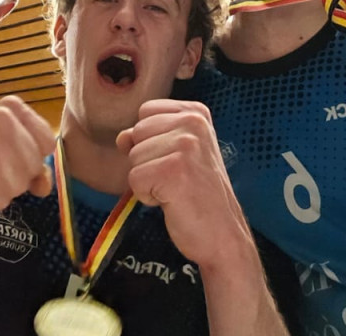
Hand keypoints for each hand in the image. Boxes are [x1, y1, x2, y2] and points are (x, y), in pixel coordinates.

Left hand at [117, 100, 248, 267]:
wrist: (223, 234)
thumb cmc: (200, 196)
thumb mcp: (179, 154)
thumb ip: (151, 137)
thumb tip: (122, 137)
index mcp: (196, 113)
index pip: (146, 111)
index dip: (151, 140)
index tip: (175, 160)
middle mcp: (193, 123)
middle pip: (137, 132)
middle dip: (147, 160)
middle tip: (176, 178)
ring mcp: (185, 145)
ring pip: (133, 156)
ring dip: (147, 180)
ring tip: (175, 189)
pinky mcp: (174, 170)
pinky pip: (135, 179)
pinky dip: (147, 196)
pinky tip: (171, 201)